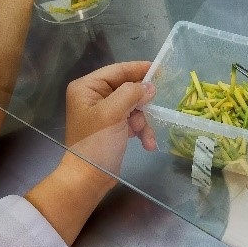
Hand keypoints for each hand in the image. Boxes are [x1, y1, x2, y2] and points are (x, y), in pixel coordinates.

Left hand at [63, 61, 156, 189]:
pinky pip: (133, 121)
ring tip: (144, 135)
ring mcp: (104, 112)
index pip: (117, 71)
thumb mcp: (113, 113)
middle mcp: (94, 96)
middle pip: (127, 89)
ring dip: (143, 121)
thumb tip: (150, 86)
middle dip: (140, 103)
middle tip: (152, 108)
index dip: (138, 69)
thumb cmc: (96, 142)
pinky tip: (147, 144)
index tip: (159, 68)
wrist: (89, 178)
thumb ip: (132, 93)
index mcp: (87, 87)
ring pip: (134, 106)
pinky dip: (141, 131)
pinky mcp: (113, 126)